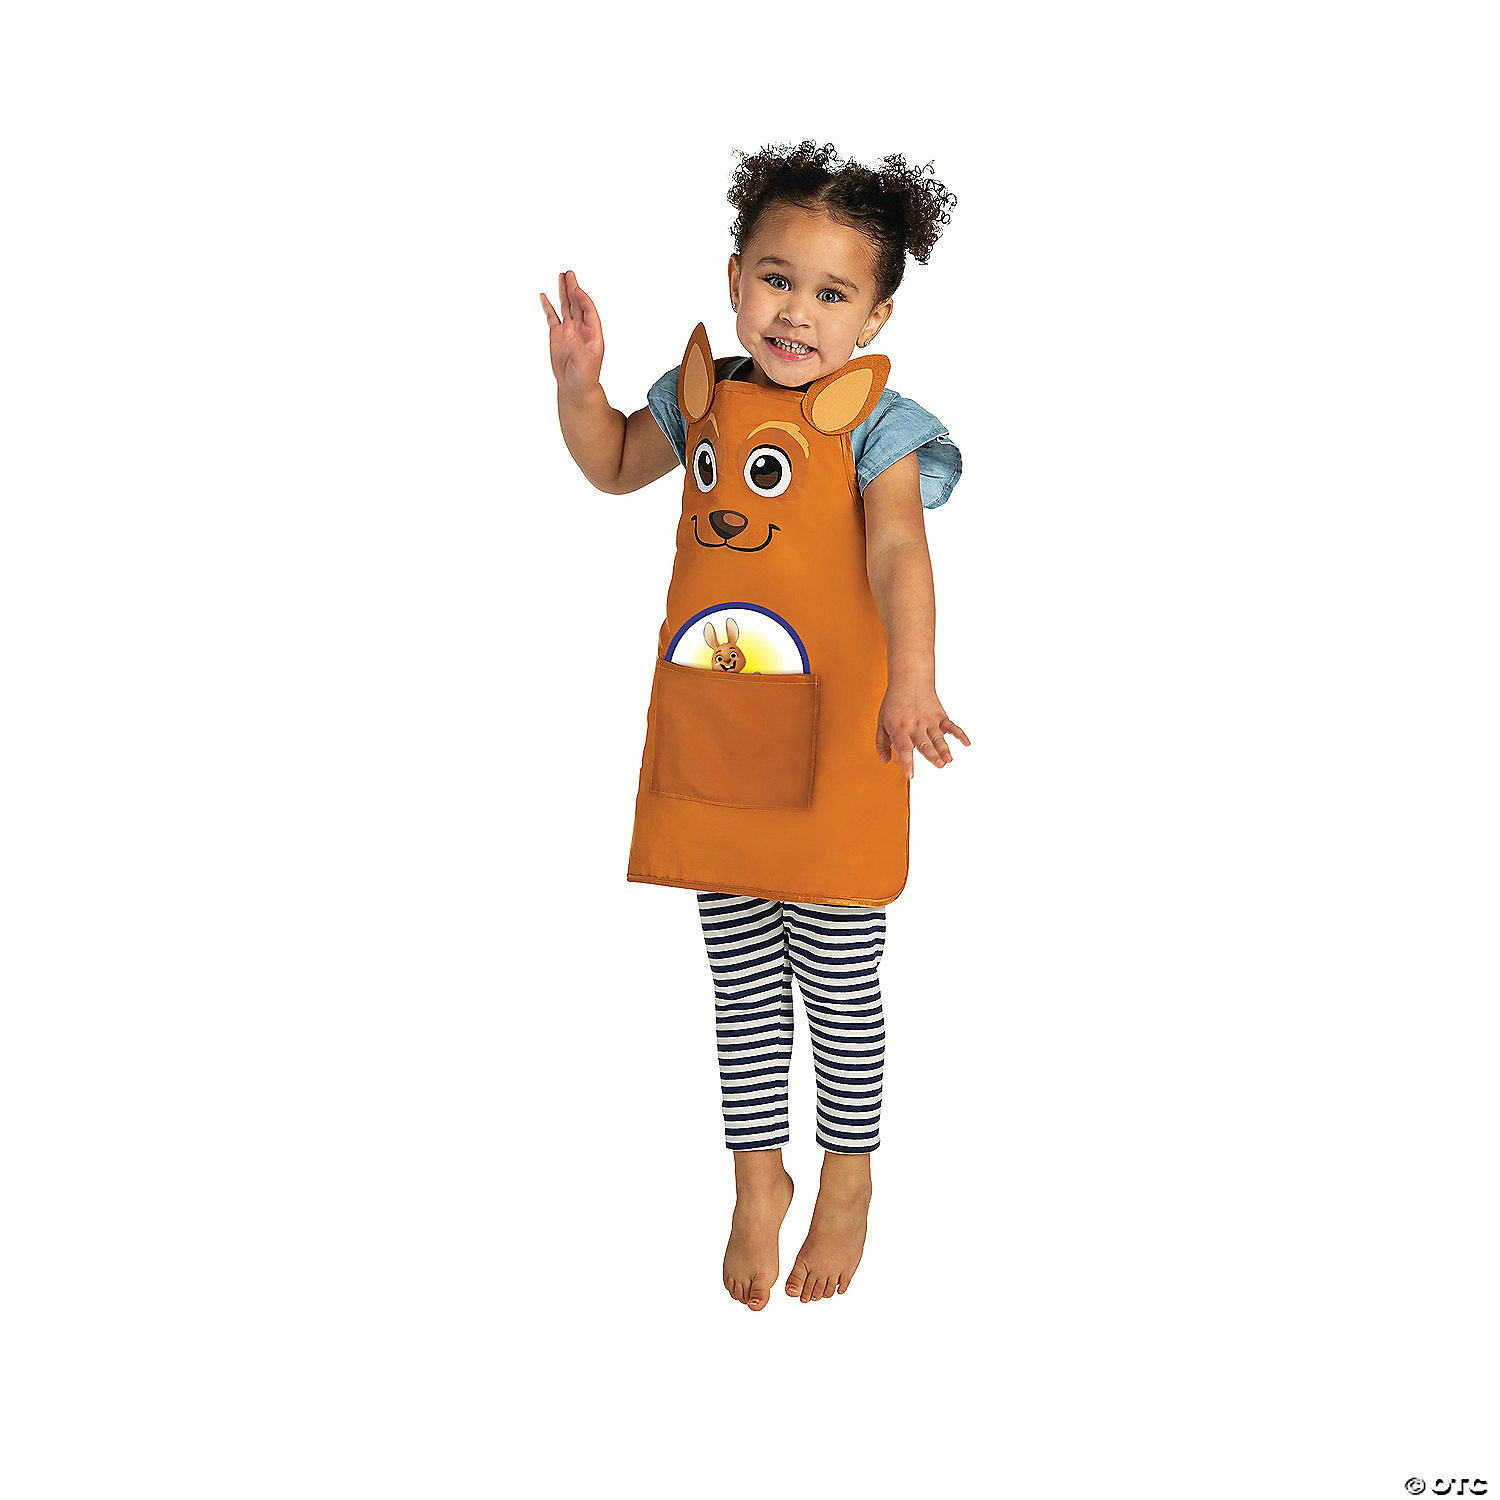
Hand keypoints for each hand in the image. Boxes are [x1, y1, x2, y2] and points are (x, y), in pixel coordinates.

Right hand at [539, 269, 604, 394]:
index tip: (576, 290)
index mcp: (593, 333)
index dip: (583, 299)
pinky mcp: (557, 335)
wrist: (575, 387)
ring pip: (566, 307)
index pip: (589, 311)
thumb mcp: (583, 361)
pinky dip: (548, 307)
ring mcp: (568, 330)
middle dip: (573, 288)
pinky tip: (544, 296)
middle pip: (577, 304)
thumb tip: (566, 327)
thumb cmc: (585, 375)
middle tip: (569, 273)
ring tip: (561, 277)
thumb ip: (575, 343)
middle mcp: (581, 328)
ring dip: (563, 292)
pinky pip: (552, 317)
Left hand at [875, 683, 970, 778]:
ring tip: (949, 759)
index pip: (903, 747)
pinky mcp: (940, 717)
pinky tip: (966, 743)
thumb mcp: (882, 722)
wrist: (909, 681)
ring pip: (938, 737)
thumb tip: (884, 761)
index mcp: (899, 728)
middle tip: (939, 764)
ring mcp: (929, 721)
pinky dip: (960, 734)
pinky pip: (951, 726)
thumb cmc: (894, 704)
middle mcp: (915, 725)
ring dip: (944, 748)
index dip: (907, 762)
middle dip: (932, 755)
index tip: (910, 775)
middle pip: (924, 743)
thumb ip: (882, 743)